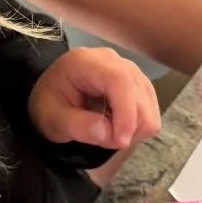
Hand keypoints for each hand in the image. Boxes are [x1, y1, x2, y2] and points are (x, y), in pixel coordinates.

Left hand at [27, 47, 160, 151]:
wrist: (55, 96)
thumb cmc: (50, 105)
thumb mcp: (53, 119)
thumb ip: (78, 126)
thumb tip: (108, 135)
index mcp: (87, 63)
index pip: (120, 82)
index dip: (126, 114)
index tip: (119, 141)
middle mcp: (114, 61)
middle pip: (140, 97)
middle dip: (129, 127)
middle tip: (105, 139)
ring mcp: (131, 72)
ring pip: (149, 107)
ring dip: (134, 129)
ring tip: (110, 131)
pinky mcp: (140, 85)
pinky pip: (151, 111)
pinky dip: (138, 126)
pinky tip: (119, 125)